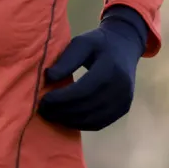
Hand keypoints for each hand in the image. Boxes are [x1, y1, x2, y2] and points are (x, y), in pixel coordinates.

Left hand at [37, 6, 148, 130]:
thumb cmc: (100, 43)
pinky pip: (100, 123)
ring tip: (52, 116)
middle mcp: (120, 87)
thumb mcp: (82, 42)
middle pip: (87, 107)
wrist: (126, 45)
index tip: (43, 100)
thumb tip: (49, 78)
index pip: (83, 90)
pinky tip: (67, 119)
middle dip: (62, 112)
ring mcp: (124, 100)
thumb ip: (67, 60)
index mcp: (110, 68)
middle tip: (43, 111)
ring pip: (93, 119)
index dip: (61, 99)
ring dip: (69, 121)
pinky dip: (81, 124)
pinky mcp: (123, 109)